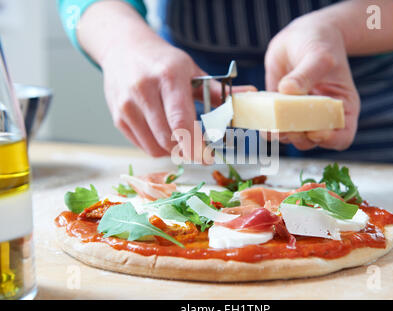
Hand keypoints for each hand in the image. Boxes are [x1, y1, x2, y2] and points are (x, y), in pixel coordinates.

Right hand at [101, 38, 252, 161]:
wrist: (123, 48)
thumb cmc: (163, 61)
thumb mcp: (191, 69)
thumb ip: (218, 90)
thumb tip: (251, 95)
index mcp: (168, 76)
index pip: (181, 121)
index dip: (196, 145)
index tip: (208, 156)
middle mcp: (144, 91)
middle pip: (168, 139)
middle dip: (188, 151)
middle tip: (201, 151)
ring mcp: (127, 106)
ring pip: (155, 148)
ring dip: (174, 152)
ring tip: (183, 141)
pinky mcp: (118, 118)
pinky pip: (143, 146)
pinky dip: (158, 148)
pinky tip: (166, 135)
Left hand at [264, 14, 359, 150]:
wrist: (301, 36)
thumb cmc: (320, 43)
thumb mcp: (318, 55)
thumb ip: (305, 74)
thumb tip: (287, 90)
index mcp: (342, 107)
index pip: (342, 136)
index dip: (330, 140)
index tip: (315, 131)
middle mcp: (322, 116)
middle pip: (313, 141)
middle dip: (300, 138)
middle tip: (286, 129)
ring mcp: (300, 116)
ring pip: (293, 138)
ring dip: (282, 136)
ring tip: (272, 127)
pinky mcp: (281, 112)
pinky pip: (275, 128)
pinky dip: (268, 129)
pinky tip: (261, 123)